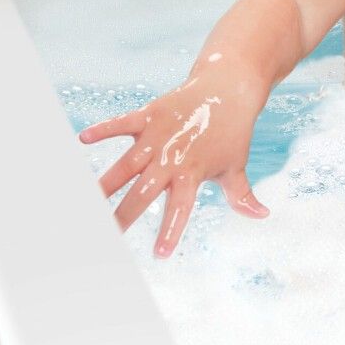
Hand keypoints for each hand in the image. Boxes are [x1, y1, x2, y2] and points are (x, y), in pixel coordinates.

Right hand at [78, 72, 268, 256]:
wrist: (229, 89)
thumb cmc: (233, 132)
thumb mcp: (237, 166)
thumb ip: (241, 196)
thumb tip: (261, 215)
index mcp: (193, 173)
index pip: (180, 208)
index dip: (170, 231)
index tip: (158, 255)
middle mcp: (172, 157)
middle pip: (144, 191)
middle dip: (123, 214)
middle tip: (105, 235)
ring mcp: (158, 135)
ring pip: (126, 163)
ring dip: (106, 182)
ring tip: (88, 200)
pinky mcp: (149, 114)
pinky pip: (123, 123)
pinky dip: (104, 130)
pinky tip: (83, 139)